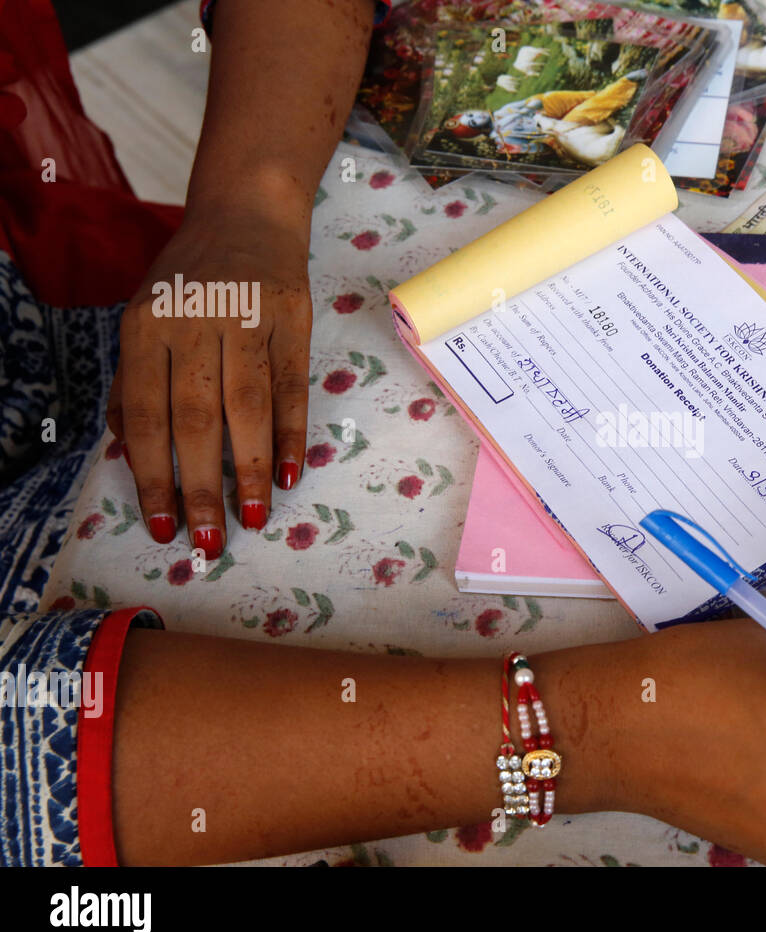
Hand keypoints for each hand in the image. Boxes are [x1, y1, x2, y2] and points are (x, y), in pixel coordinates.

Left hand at [108, 206, 312, 556]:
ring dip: (252, 470)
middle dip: (202, 489)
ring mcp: (246, 319)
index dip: (152, 476)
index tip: (163, 526)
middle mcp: (192, 322)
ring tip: (255, 518)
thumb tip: (130, 454)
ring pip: (247, 408)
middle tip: (210, 541)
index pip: (144, 415)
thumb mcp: (144, 318)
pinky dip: (291, 433)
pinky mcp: (292, 319)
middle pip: (195, 420)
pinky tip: (291, 473)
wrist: (246, 213)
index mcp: (144, 327)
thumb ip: (132, 382)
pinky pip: (293, 387)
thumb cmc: (189, 277)